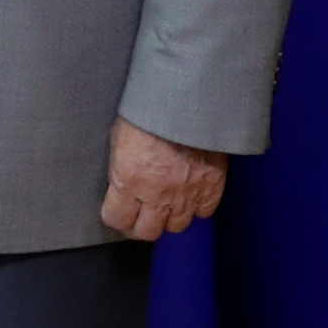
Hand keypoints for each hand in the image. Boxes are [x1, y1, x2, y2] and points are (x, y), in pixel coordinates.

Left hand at [101, 117, 225, 243]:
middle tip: (139, 216)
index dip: (115, 217)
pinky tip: (190, 195)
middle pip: (147, 231)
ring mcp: (187, 192)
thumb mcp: (120, 138)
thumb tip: (121, 186)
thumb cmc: (151, 109)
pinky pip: (204, 212)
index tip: (117, 213)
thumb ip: (121, 169)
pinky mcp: (212, 186)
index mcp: (130, 179)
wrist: (189, 95)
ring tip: (166, 206)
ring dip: (169, 218)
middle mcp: (158, 193)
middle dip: (140, 226)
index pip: (117, 218)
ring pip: (177, 226)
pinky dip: (196, 207)